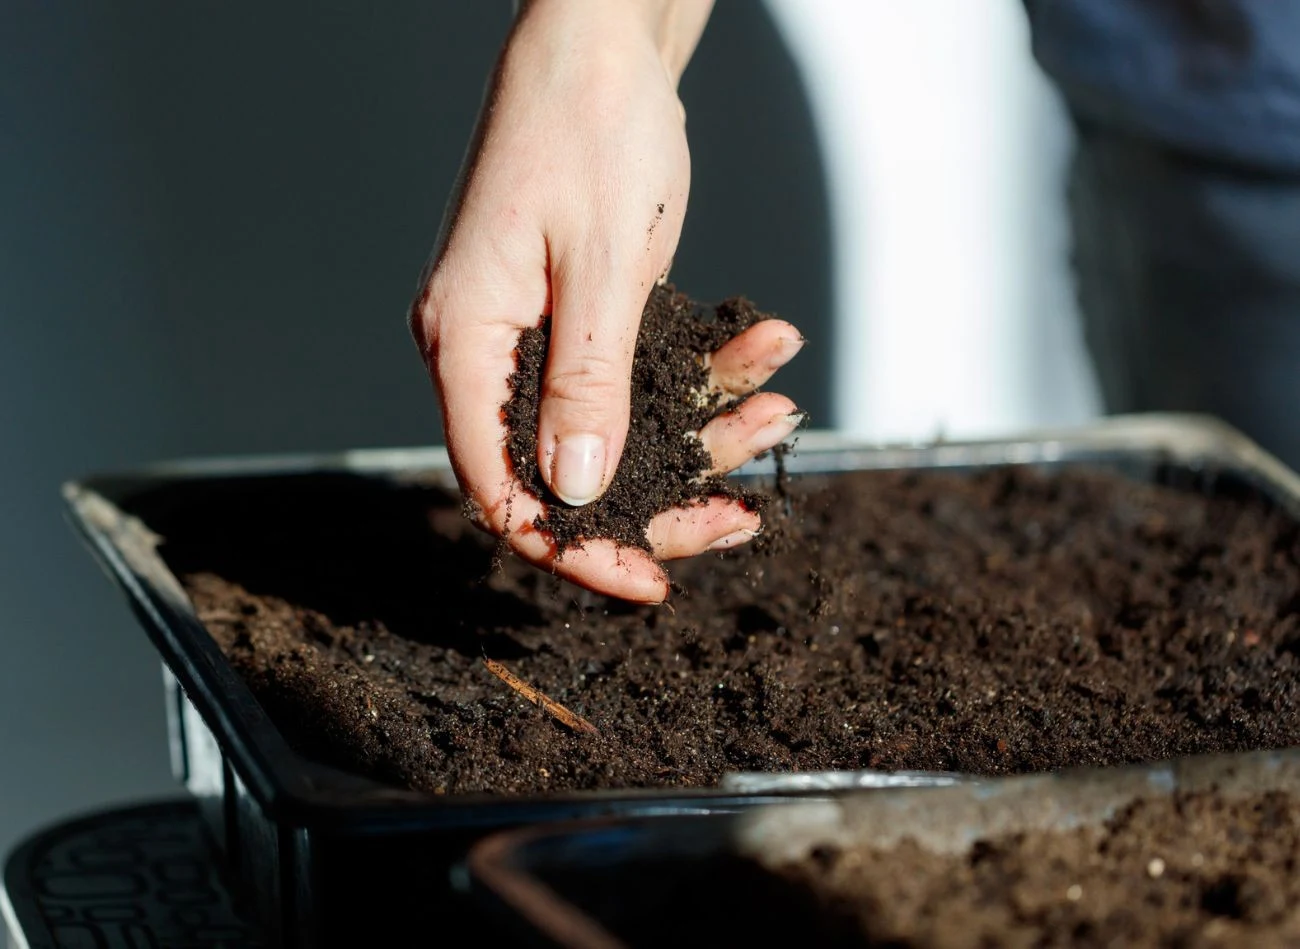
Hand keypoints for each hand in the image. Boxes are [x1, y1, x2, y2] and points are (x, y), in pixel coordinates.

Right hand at [410, 0, 801, 602]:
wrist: (604, 41)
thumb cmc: (590, 126)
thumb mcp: (600, 262)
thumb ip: (588, 382)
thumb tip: (577, 492)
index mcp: (467, 341)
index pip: (500, 487)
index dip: (572, 548)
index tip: (652, 582)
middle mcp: (491, 350)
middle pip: (565, 473)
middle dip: (661, 499)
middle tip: (742, 513)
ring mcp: (536, 335)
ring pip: (616, 428)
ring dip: (704, 431)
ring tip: (782, 406)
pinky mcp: (584, 317)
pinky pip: (643, 376)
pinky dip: (706, 374)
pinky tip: (769, 352)